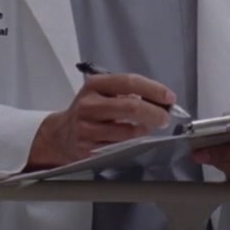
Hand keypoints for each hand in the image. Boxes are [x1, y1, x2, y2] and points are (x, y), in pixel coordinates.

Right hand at [28, 72, 176, 167]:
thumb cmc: (90, 111)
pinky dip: (132, 143)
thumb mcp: (103, 93)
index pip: (129, 82)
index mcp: (95, 85)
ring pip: (127, 131)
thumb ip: (129, 93)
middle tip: (165, 118)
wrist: (61, 135)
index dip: (153, 89)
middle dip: (155, 113)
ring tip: (146, 128)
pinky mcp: (87, 148)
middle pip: (131, 107)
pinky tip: (131, 139)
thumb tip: (161, 100)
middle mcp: (89, 104)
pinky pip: (119, 147)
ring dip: (144, 131)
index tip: (169, 97)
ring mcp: (86, 127)